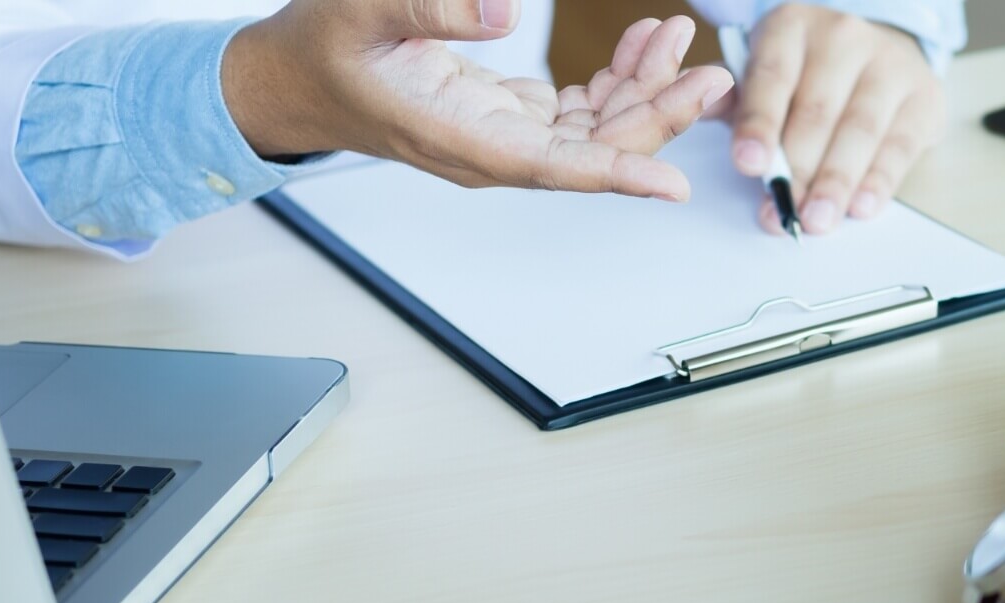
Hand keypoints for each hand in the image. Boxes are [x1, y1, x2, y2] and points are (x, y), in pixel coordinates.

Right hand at [223, 1, 733, 200]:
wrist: (293, 78)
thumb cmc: (321, 50)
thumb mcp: (362, 9)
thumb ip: (432, 7)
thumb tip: (506, 11)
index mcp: (459, 139)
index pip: (554, 168)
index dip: (616, 174)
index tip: (670, 183)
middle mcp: (491, 150)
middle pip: (593, 149)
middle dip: (658, 115)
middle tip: (711, 75)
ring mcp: (504, 136)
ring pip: (595, 129)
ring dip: (644, 89)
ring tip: (678, 35)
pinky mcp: (509, 117)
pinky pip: (580, 110)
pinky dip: (616, 78)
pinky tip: (640, 43)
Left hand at [719, 4, 943, 233]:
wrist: (880, 51)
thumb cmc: (809, 72)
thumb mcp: (765, 72)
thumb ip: (733, 99)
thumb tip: (697, 112)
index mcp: (791, 28)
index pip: (772, 79)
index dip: (759, 125)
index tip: (749, 165)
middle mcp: (843, 39)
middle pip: (816, 112)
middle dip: (796, 170)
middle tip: (782, 211)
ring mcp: (889, 65)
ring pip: (859, 131)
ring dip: (836, 183)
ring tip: (816, 219)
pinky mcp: (923, 98)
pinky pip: (899, 146)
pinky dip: (878, 182)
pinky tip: (860, 207)